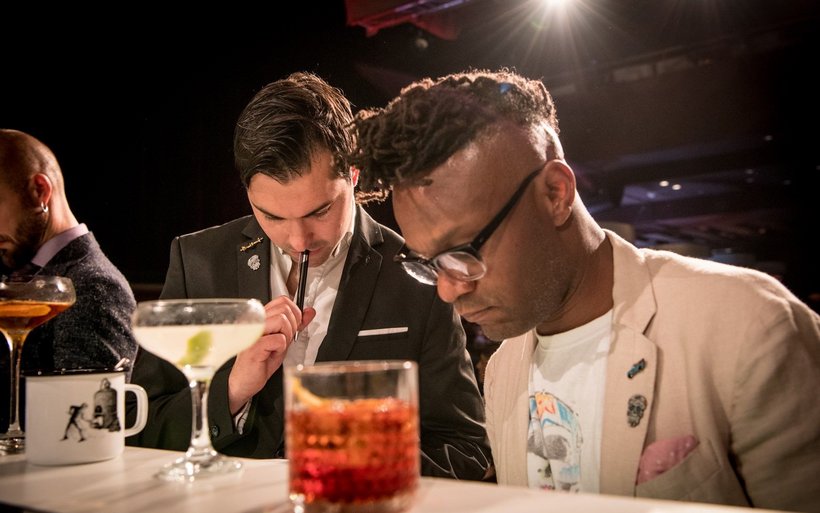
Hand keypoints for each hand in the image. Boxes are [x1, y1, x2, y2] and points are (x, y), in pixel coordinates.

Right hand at [227, 295, 315, 413]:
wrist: (244, 382)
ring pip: (282, 320)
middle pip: (284, 308)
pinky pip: (279, 339)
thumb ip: (295, 325)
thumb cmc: (260, 362)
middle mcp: (254, 321)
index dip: (295, 312)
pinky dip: (281, 349)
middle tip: (285, 340)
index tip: (294, 326)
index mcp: (260, 317)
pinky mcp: (254, 345)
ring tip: (276, 348)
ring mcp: (252, 331)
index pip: (283, 300)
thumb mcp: (283, 340)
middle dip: (292, 325)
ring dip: (286, 337)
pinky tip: (270, 355)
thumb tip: (309, 312)